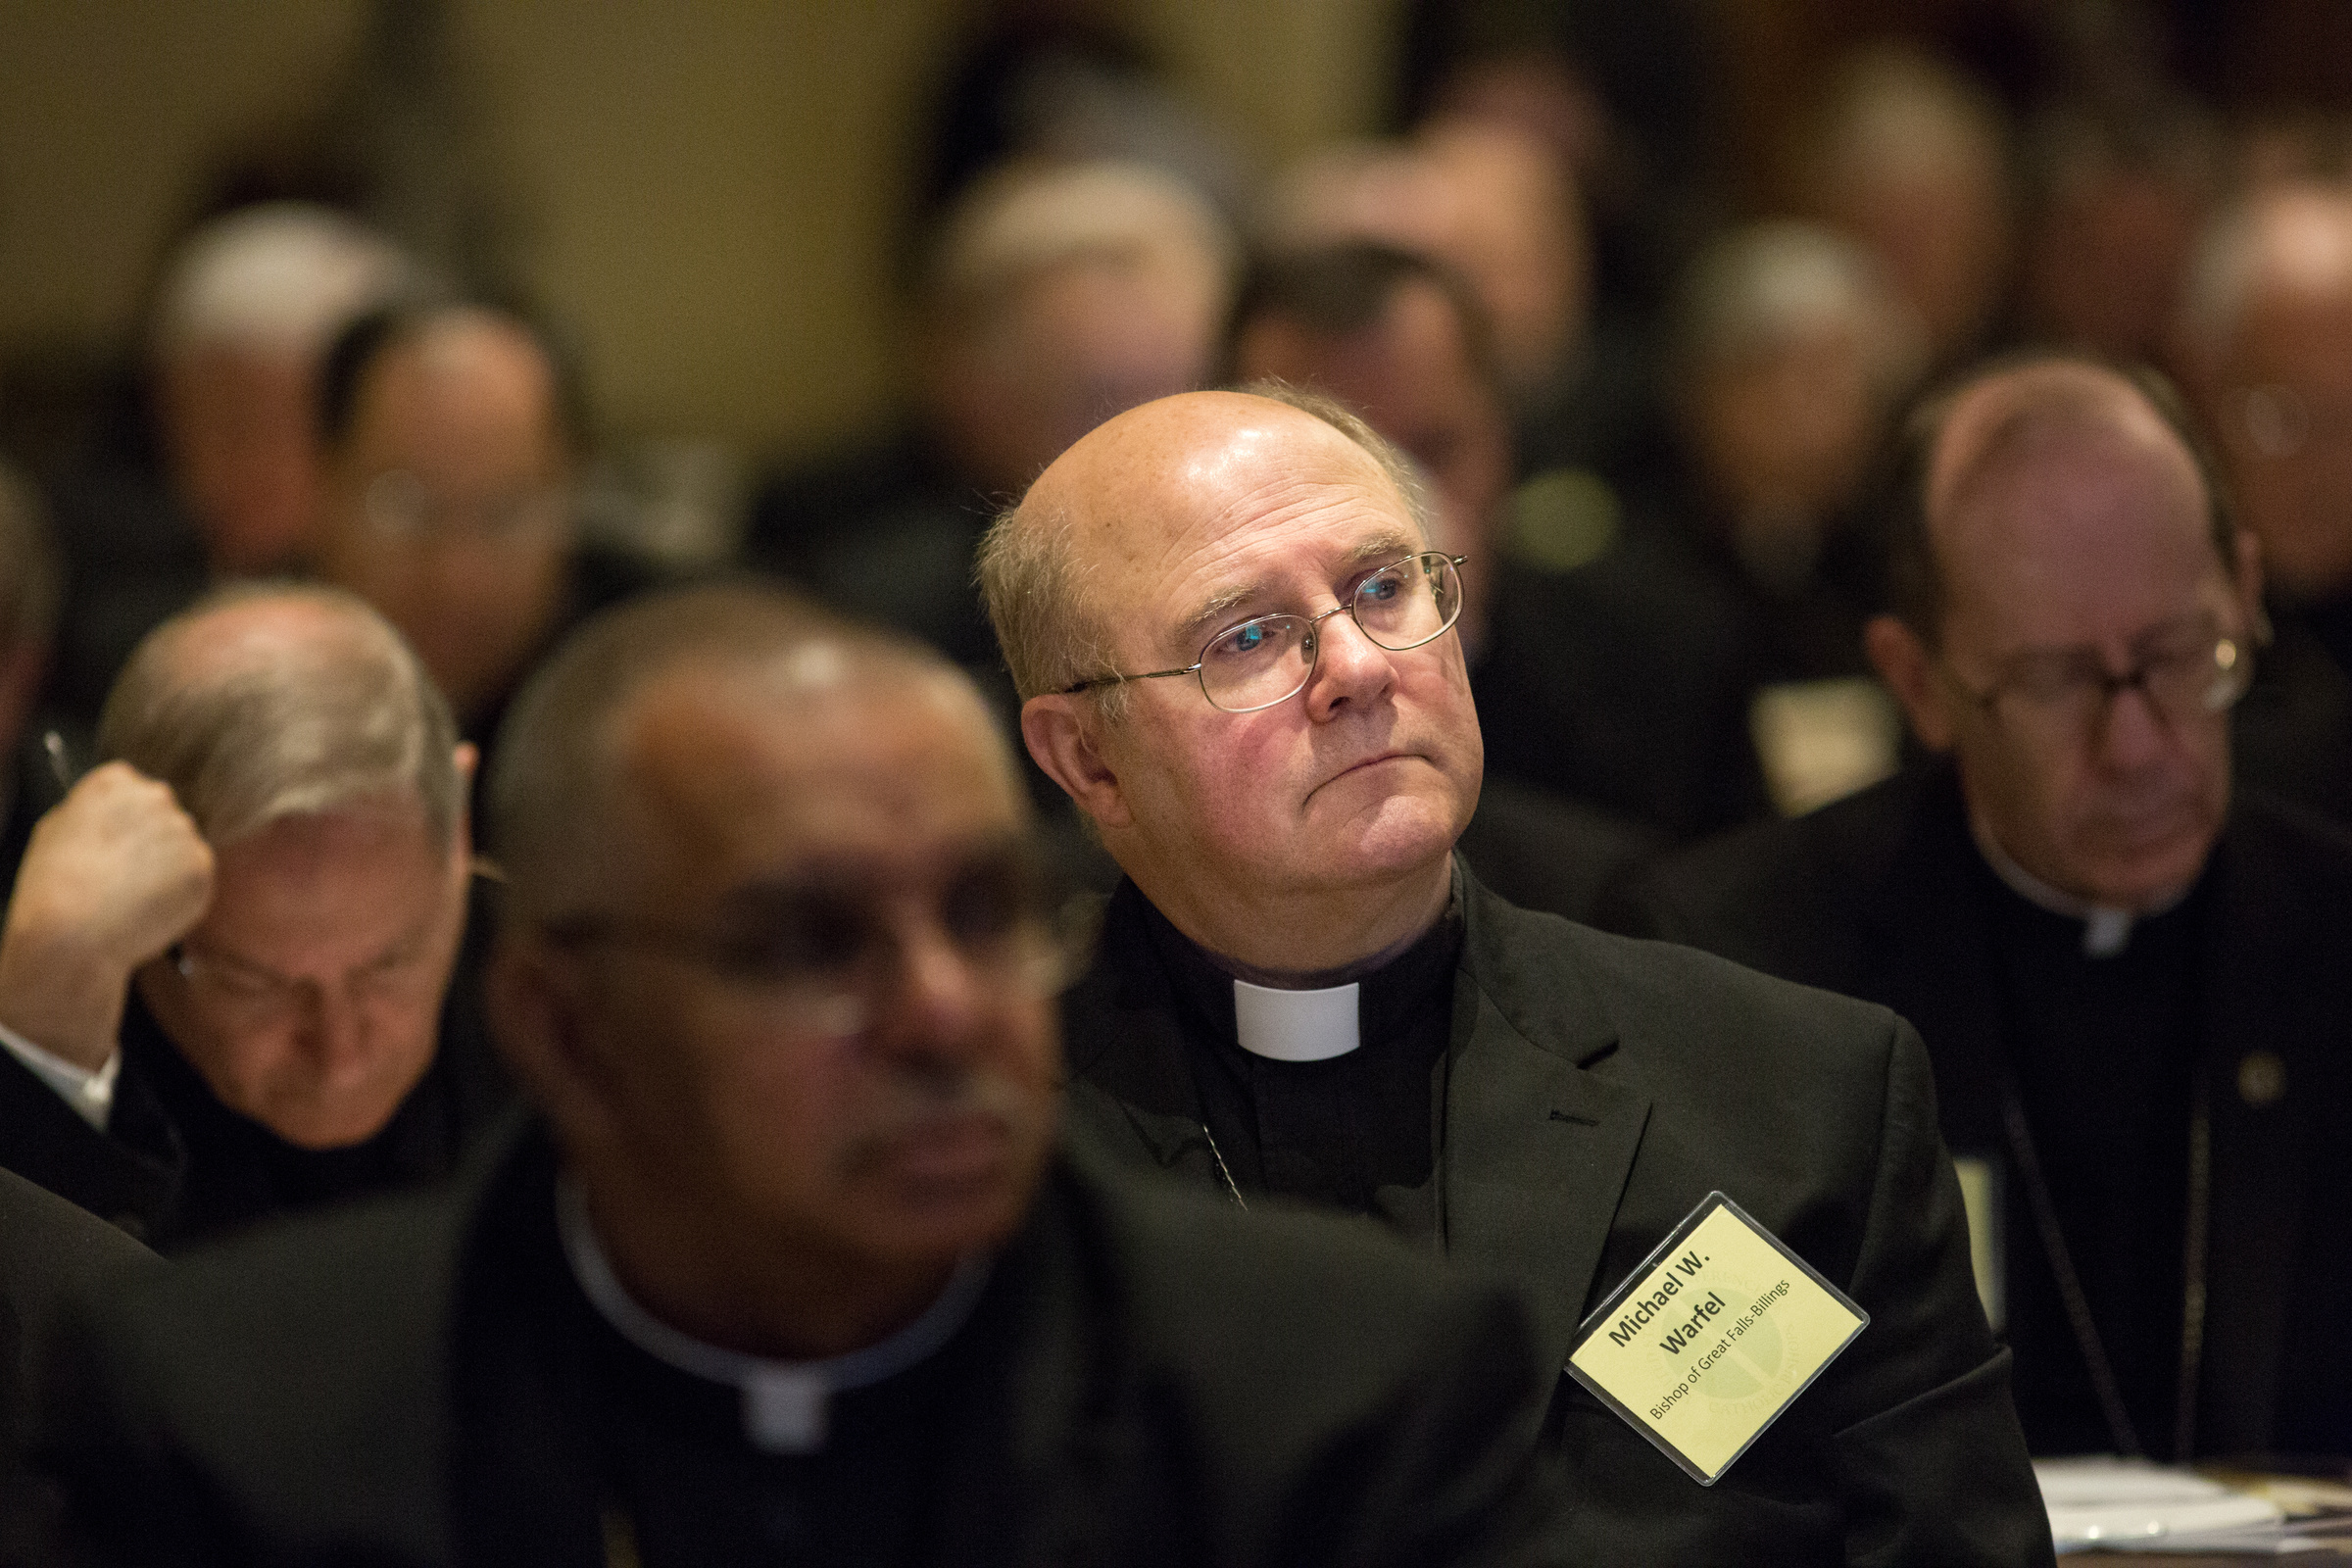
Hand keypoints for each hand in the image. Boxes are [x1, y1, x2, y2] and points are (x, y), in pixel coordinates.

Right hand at [0, 764, 213, 1071]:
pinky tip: (154, 915)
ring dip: (175, 877)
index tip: (122, 859)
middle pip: (175, 817)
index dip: (137, 832)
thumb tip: (130, 795)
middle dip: (161, 851)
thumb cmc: (54, 893)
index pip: (144, 791)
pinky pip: (204, 881)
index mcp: (111, 781)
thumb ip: (99, 813)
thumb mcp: (61, 834)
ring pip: (192, 851)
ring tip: (136, 904)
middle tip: (131, 889)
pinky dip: (188, 901)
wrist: (69, 935)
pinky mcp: (202, 865)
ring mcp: (180, 829)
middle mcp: (152, 796)